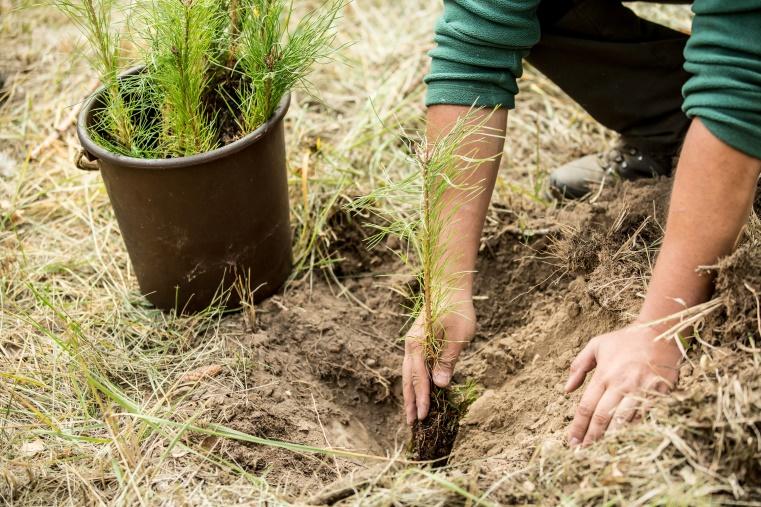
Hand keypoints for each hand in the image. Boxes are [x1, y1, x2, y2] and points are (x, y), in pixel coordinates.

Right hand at [403, 299, 475, 423]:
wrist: (449, 287)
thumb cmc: (456, 309)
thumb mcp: (458, 336)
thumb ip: (448, 360)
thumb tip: (440, 385)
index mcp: (418, 344)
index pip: (419, 378)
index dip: (422, 399)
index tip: (423, 418)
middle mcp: (411, 346)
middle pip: (408, 380)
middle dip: (411, 402)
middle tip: (411, 425)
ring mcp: (413, 345)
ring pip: (409, 375)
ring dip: (411, 395)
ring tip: (412, 415)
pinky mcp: (419, 344)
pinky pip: (414, 368)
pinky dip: (415, 383)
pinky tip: (419, 393)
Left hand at [565, 324, 682, 445]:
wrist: (661, 332)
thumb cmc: (626, 340)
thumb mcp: (597, 345)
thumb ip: (579, 366)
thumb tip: (567, 389)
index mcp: (604, 374)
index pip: (586, 407)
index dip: (578, 427)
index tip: (572, 442)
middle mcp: (621, 385)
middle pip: (603, 418)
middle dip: (592, 438)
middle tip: (584, 453)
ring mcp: (641, 391)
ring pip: (624, 422)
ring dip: (612, 439)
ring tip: (602, 453)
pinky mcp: (660, 395)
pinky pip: (646, 419)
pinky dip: (636, 432)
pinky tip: (628, 443)